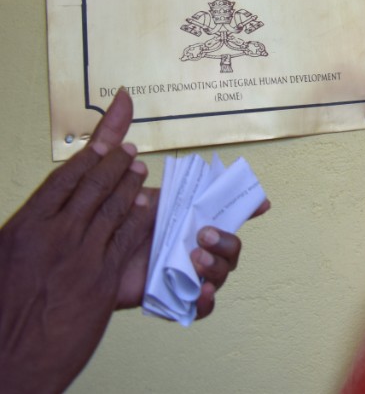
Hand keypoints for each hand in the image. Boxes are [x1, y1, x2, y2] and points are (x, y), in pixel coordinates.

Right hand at [0, 89, 150, 393]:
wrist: (7, 358)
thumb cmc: (1, 310)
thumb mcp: (5, 260)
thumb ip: (26, 232)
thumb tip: (44, 213)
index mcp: (23, 228)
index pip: (60, 180)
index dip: (85, 159)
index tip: (101, 145)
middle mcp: (53, 236)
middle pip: (91, 186)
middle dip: (113, 163)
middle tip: (128, 150)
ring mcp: (80, 256)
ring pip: (113, 207)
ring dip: (129, 185)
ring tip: (139, 170)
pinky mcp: (102, 279)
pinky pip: (126, 238)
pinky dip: (138, 218)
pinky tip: (145, 207)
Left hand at [95, 91, 269, 318]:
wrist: (66, 260)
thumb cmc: (96, 213)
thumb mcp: (103, 173)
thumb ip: (115, 135)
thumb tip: (122, 93)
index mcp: (187, 213)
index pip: (228, 209)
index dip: (250, 206)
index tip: (262, 202)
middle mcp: (189, 241)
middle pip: (231, 246)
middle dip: (228, 242)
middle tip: (203, 235)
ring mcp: (181, 270)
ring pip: (220, 274)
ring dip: (218, 267)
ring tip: (195, 258)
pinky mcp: (168, 296)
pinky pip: (199, 306)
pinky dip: (204, 300)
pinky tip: (196, 290)